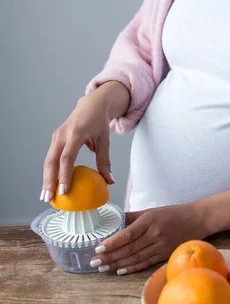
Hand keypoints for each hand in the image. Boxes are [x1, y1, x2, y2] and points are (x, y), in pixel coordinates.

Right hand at [41, 87, 114, 202]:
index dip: (64, 175)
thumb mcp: (105, 140)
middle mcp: (63, 135)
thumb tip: (109, 181)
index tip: (64, 191)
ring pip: (48, 160)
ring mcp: (57, 136)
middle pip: (52, 161)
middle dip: (49, 181)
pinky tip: (50, 184)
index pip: (67, 157)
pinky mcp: (55, 139)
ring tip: (45, 196)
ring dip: (46, 178)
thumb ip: (105, 161)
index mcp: (76, 134)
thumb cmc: (99, 122)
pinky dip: (49, 171)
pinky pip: (50, 157)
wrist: (91, 104)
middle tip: (48, 198)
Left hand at [89, 204, 206, 274]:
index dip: (112, 242)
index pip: (127, 234)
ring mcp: (161, 246)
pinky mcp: (165, 255)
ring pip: (135, 257)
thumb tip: (114, 221)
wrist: (197, 219)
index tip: (98, 247)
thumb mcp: (152, 210)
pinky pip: (145, 262)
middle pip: (129, 248)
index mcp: (150, 220)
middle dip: (110, 256)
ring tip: (103, 268)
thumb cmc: (172, 213)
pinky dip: (132, 267)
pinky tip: (120, 270)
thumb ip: (133, 217)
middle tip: (94, 262)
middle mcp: (155, 234)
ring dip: (117, 264)